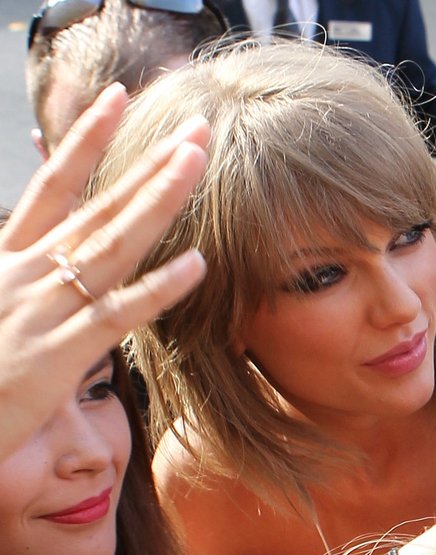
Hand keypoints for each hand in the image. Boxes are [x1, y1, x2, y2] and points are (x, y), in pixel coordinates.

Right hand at [0, 83, 209, 459]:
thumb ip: (23, 273)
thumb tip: (51, 246)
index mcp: (7, 258)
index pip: (53, 187)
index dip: (86, 141)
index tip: (118, 99)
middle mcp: (26, 273)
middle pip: (99, 208)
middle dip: (149, 166)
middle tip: (195, 129)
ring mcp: (42, 310)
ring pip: (112, 246)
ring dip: (157, 202)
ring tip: (195, 164)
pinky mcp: (58, 354)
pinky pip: (117, 314)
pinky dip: (158, 288)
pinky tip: (197, 264)